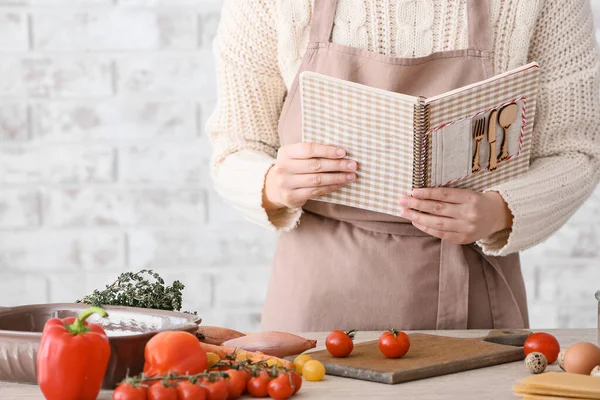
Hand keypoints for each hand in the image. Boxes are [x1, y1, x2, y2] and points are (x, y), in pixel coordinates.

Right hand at [263, 142, 357, 209]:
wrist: (274, 188)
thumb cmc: (293, 167)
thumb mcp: (296, 156)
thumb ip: (312, 153)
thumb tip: (340, 152)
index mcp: (285, 152)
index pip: (309, 149)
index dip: (327, 150)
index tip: (343, 152)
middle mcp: (283, 167)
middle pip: (315, 165)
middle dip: (337, 165)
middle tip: (353, 165)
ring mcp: (286, 183)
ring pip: (317, 180)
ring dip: (337, 177)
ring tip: (351, 176)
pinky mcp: (291, 197)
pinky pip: (316, 191)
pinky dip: (330, 187)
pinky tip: (341, 184)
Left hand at [398, 188, 512, 244]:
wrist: (498, 216)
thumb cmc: (477, 201)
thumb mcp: (467, 193)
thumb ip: (448, 194)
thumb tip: (420, 194)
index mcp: (471, 198)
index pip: (444, 194)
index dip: (427, 193)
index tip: (413, 191)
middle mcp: (469, 213)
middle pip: (438, 209)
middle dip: (417, 205)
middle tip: (402, 201)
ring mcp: (466, 228)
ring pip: (437, 223)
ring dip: (418, 217)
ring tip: (405, 212)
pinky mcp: (463, 239)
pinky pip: (441, 234)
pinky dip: (426, 228)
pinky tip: (416, 222)